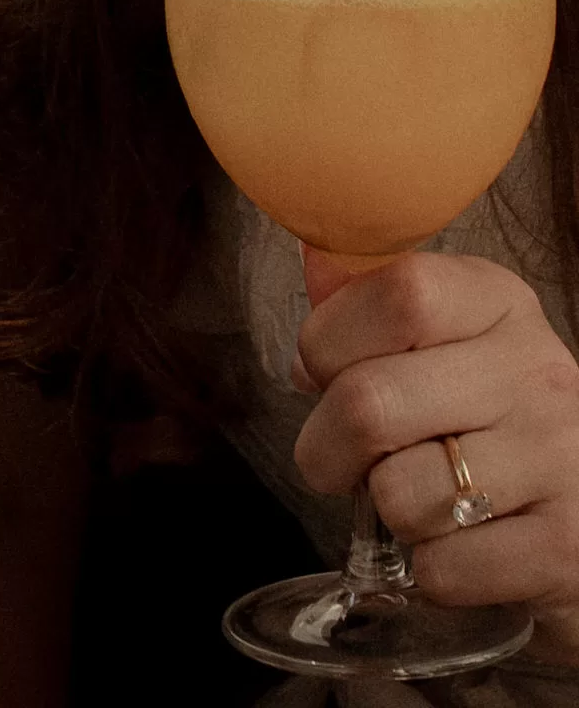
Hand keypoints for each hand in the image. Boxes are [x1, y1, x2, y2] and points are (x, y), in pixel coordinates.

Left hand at [294, 250, 578, 661]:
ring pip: (398, 494)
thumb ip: (369, 312)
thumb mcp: (446, 339)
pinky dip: (431, 570)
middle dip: (325, 445)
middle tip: (343, 459)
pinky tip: (461, 544)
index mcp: (498, 302)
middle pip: (370, 401)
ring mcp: (557, 458)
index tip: (323, 372)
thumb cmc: (493, 414)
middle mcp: (536, 371)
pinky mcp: (563, 548)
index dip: (331, 339)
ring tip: (421, 496)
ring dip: (387, 510)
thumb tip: (310, 318)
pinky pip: (441, 570)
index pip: (398, 293)